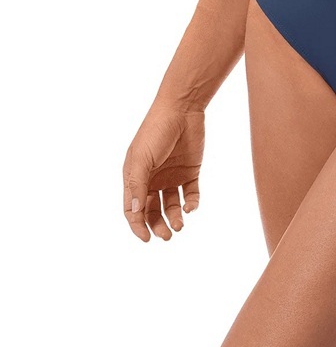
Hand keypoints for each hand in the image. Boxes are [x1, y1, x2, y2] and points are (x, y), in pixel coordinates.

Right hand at [122, 99, 204, 240]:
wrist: (183, 108)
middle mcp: (152, 179)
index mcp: (136, 176)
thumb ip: (137, 184)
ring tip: (180, 225)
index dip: (137, 225)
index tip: (146, 238)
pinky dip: (191, 204)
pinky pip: (190, 194)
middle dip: (158, 225)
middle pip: (152, 211)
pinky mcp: (190, 171)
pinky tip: (191, 207)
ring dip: (174, 218)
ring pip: (171, 206)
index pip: (133, 208)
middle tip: (167, 236)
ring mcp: (171, 176)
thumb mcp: (142, 157)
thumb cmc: (156, 130)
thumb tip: (133, 213)